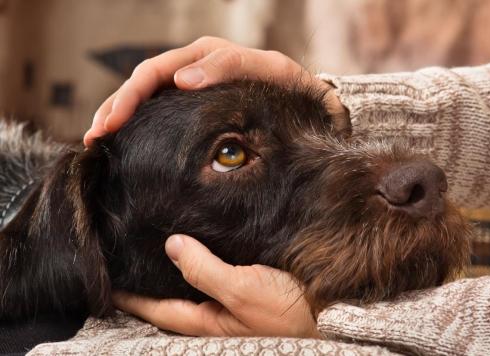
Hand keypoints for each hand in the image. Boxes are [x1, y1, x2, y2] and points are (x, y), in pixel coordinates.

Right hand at [84, 36, 346, 145]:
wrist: (309, 103)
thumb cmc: (291, 88)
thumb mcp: (270, 71)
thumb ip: (230, 66)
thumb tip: (182, 79)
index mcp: (207, 56)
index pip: (156, 71)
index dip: (131, 96)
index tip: (113, 124)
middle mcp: (193, 68)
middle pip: (142, 83)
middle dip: (115, 107)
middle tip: (95, 137)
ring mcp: (192, 87)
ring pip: (145, 97)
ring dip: (118, 116)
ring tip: (97, 141)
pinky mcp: (195, 108)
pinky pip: (160, 112)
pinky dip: (138, 125)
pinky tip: (123, 142)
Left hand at [113, 234, 318, 337]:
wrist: (333, 314)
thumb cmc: (290, 310)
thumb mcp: (244, 290)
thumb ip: (205, 270)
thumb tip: (171, 245)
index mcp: (208, 321)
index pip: (158, 308)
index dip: (131, 295)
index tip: (108, 278)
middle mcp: (216, 314)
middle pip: (173, 297)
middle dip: (150, 281)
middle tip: (128, 258)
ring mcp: (232, 304)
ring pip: (194, 286)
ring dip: (176, 270)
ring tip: (157, 248)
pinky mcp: (250, 291)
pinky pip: (217, 276)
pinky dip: (203, 263)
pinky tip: (202, 247)